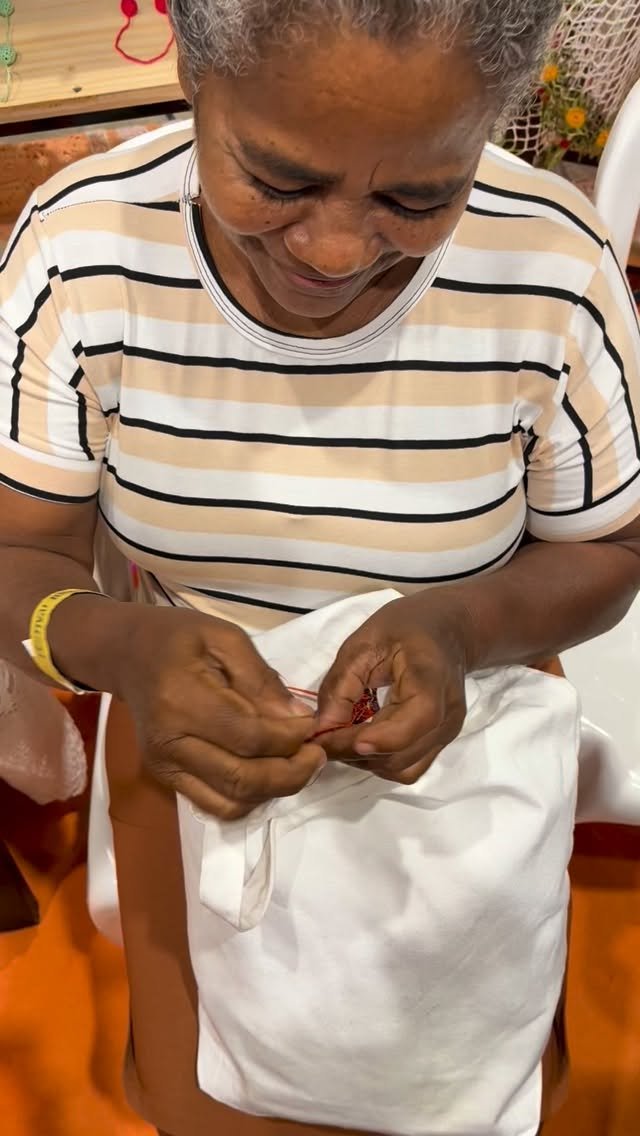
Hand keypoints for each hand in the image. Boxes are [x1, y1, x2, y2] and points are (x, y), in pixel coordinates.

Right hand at [116, 606, 324, 818]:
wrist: (126, 653)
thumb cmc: (178, 637)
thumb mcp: (225, 638)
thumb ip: (261, 680)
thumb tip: (297, 720)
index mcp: (181, 700)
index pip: (249, 737)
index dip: (290, 739)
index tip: (314, 725)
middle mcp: (170, 743)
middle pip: (243, 778)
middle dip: (292, 773)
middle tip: (317, 754)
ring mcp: (165, 767)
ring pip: (232, 802)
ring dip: (275, 791)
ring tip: (298, 764)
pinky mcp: (167, 779)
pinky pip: (216, 806)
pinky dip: (250, 799)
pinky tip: (268, 773)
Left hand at [315, 593, 468, 783]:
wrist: (448, 629)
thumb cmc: (405, 627)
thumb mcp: (363, 643)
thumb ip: (341, 686)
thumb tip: (323, 729)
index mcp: (431, 681)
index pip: (409, 726)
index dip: (370, 740)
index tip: (328, 738)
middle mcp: (447, 715)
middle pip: (399, 755)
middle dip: (354, 752)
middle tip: (322, 736)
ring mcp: (447, 733)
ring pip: (402, 769)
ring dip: (366, 761)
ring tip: (341, 737)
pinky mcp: (440, 742)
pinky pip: (409, 766)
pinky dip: (381, 761)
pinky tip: (362, 739)